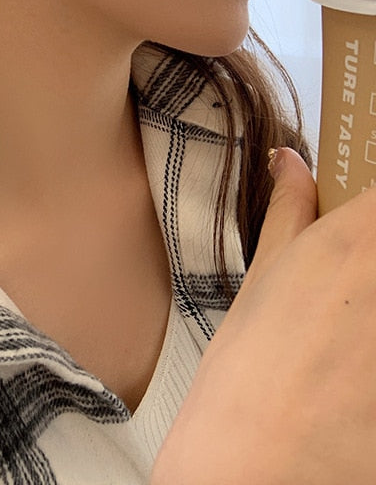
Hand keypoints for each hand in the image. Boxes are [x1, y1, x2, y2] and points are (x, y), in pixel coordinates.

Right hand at [151, 148, 375, 484]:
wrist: (262, 459)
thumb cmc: (251, 364)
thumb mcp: (264, 275)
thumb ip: (288, 208)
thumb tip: (288, 161)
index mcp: (357, 238)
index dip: (374, 187)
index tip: (363, 201)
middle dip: (371, 251)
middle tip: (351, 281)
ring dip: (373, 300)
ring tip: (352, 325)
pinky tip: (360, 360)